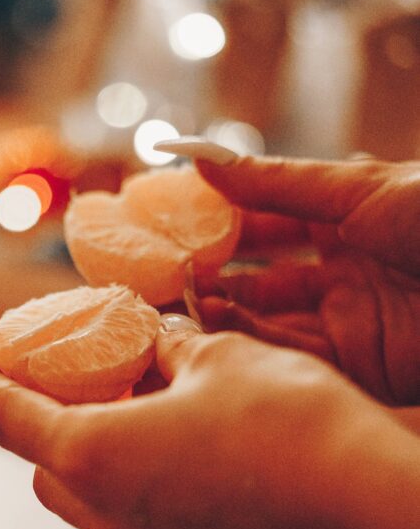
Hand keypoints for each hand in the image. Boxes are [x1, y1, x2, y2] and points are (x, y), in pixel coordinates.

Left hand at [0, 320, 419, 528]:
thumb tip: (154, 342)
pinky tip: (168, 438)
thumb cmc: (286, 420)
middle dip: (34, 418)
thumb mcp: (218, 356)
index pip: (6, 417)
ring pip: (84, 497)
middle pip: (40, 465)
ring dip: (81, 450)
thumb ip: (168, 347)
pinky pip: (131, 514)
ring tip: (120, 399)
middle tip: (59, 372)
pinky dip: (126, 475)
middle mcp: (108, 514)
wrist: (367, 506)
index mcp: (92, 456)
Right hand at [181, 151, 419, 405]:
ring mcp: (354, 324)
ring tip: (179, 302)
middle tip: (163, 274)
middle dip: (216, 277)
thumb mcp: (359, 188)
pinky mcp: (364, 370)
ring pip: (272, 324)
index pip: (270, 222)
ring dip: (226, 315)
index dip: (223, 223)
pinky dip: (255, 347)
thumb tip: (199, 158)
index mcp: (351, 222)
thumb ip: (277, 181)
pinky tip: (217, 331)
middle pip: (264, 280)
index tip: (170, 223)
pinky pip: (297, 360)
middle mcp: (347, 275)